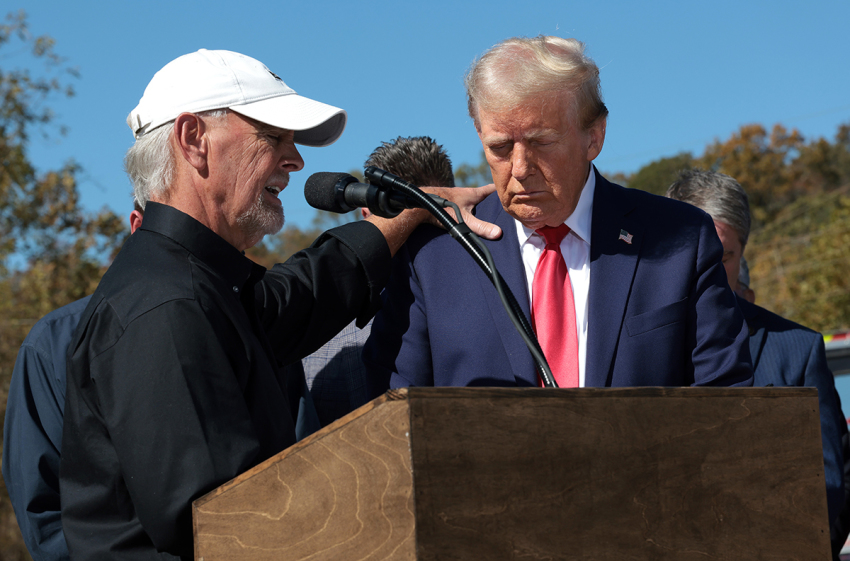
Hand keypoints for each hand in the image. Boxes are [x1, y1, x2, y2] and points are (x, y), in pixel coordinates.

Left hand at [366, 183, 500, 255]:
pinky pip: (462, 206)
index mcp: (473, 193)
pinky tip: (467, 218)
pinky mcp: (448, 203)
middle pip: (484, 195)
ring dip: (479, 206)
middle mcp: (466, 193)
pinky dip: (467, 210)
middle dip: (492, 200)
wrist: (421, 204)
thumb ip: (481, 227)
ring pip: (472, 200)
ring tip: (488, 215)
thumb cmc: (443, 208)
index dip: (501, 188)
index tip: (511, 188)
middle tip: (503, 205)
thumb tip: (498, 233)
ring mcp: (456, 197)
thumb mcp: (465, 220)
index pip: (492, 188)